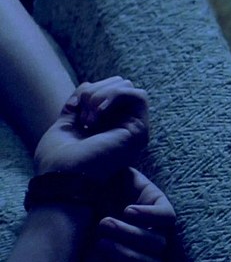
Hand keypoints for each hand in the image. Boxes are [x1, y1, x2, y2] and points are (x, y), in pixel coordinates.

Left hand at [33, 77, 148, 181]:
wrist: (62, 177)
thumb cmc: (59, 160)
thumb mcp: (66, 123)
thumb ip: (78, 105)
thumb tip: (88, 85)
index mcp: (107, 125)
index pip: (107, 89)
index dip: (89, 89)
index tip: (73, 107)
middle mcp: (124, 126)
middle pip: (120, 84)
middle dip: (96, 90)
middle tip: (83, 114)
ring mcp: (134, 128)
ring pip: (128, 87)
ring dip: (103, 94)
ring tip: (91, 116)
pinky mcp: (139, 130)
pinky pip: (138, 96)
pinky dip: (115, 96)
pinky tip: (99, 113)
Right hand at [84, 168, 175, 261]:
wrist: (81, 186)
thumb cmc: (80, 224)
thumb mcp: (81, 250)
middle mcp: (149, 253)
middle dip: (127, 258)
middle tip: (101, 244)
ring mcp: (158, 229)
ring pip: (159, 243)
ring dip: (131, 235)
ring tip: (105, 224)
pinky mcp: (161, 204)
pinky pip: (167, 216)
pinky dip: (149, 216)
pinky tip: (128, 211)